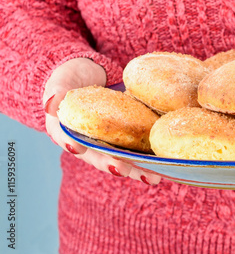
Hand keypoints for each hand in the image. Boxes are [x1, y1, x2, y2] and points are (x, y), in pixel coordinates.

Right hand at [42, 58, 160, 184]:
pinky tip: (164, 165)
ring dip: (137, 170)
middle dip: (113, 164)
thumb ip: (56, 91)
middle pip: (99, 156)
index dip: (74, 144)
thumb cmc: (70, 80)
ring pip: (122, 159)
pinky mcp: (126, 138)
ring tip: (153, 177)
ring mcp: (108, 142)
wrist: (88, 75)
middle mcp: (87, 142)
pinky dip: (149, 158)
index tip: (79, 148)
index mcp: (66, 131)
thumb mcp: (60, 82)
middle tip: (124, 168)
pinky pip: (137, 149)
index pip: (68, 139)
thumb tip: (51, 103)